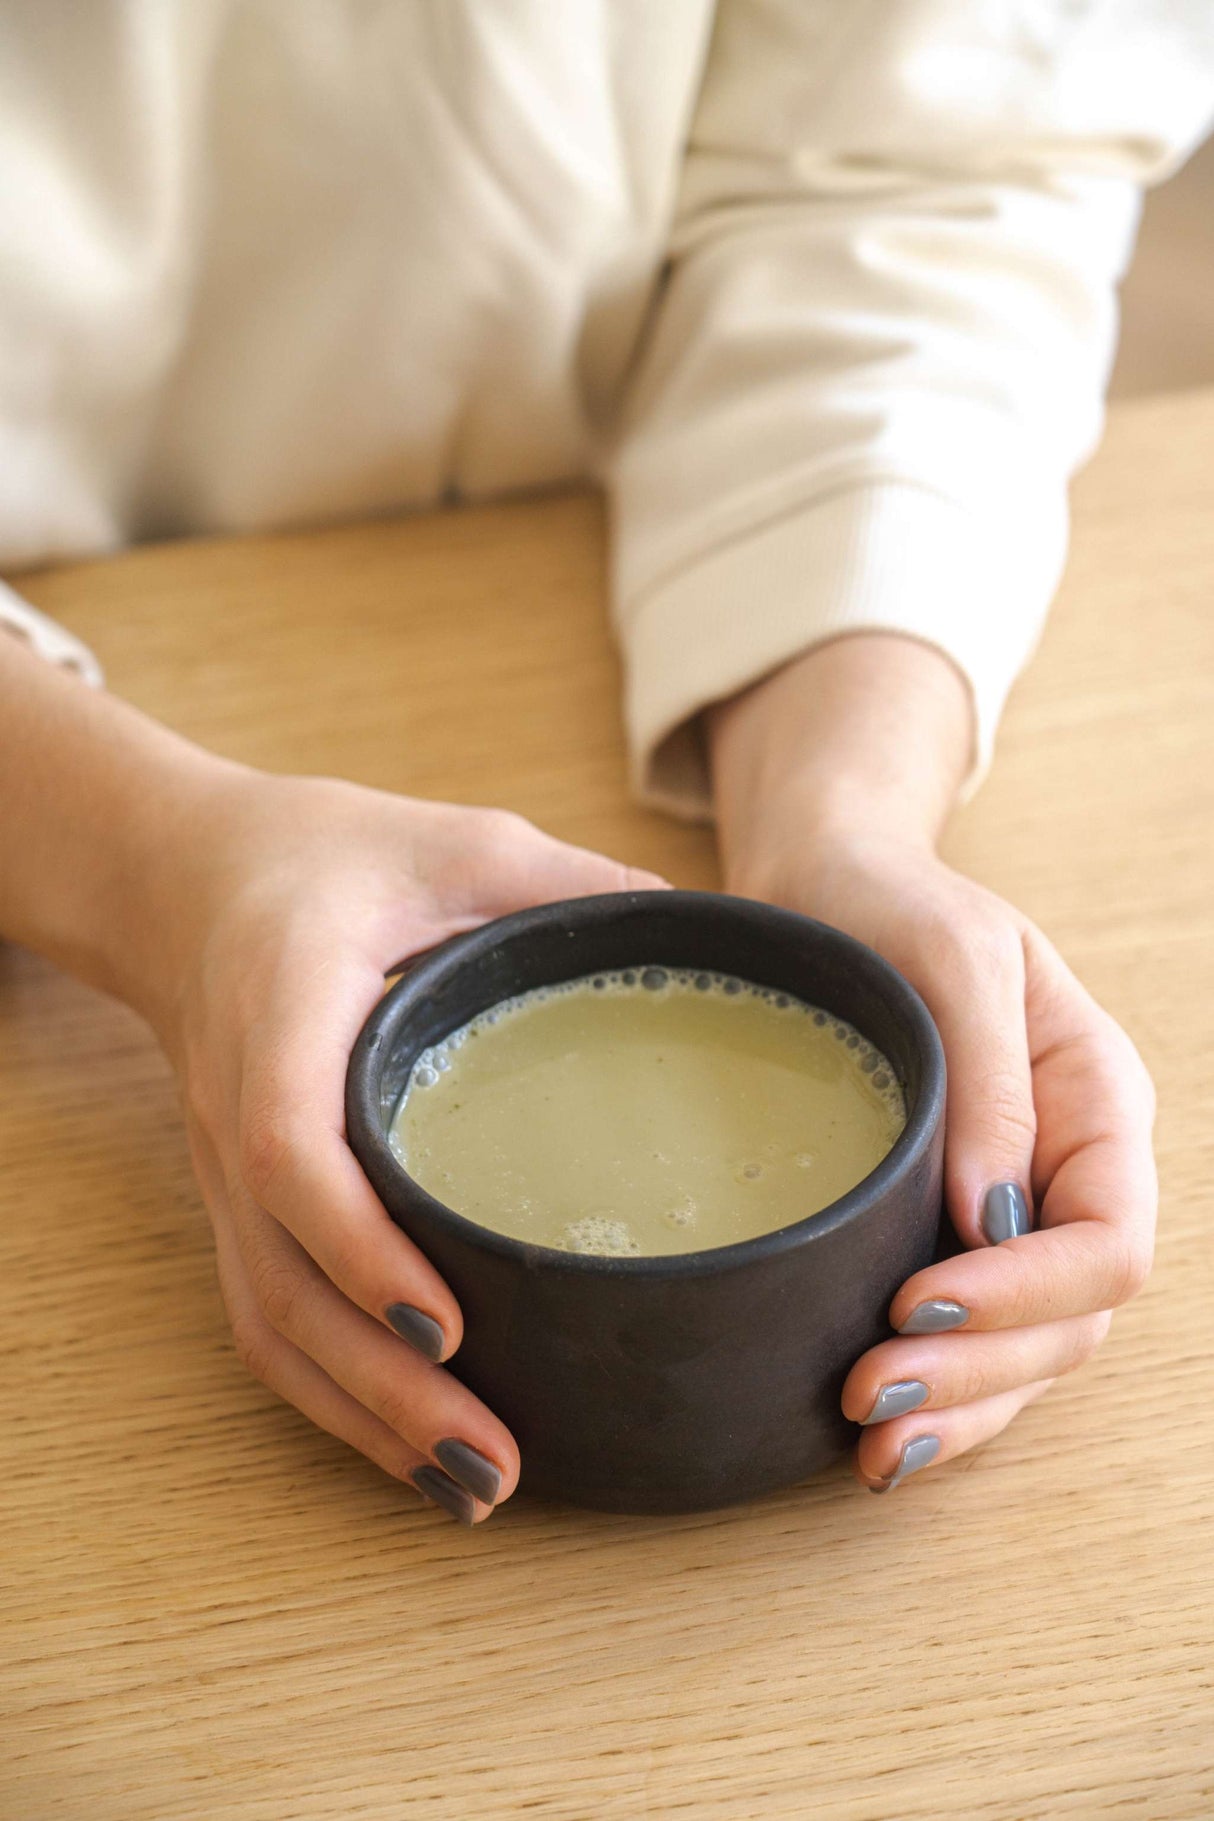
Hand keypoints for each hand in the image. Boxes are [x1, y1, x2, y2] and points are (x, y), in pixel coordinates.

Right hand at [140, 771, 664, 1522]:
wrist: (187, 883)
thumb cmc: (321, 857)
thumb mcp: (451, 840)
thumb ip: (561, 882)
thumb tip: (697, 928)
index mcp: (282, 1010)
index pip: (289, 1145)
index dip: (359, 1242)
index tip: (451, 1318)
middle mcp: (238, 1107)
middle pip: (283, 1279)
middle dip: (382, 1384)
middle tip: (497, 1458)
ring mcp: (225, 1171)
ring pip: (271, 1321)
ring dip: (362, 1417)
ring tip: (475, 1486)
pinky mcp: (238, 1202)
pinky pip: (268, 1316)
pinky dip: (333, 1397)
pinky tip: (413, 1447)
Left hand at [709, 633, 1156, 1493]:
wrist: (822, 894)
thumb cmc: (893, 903)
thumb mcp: (951, 954)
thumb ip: (988, 1077)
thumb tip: (991, 1218)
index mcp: (1095, 1103)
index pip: (1108, 1239)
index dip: (1026, 1292)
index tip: (916, 1300)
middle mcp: (1065, 1173)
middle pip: (1070, 1319)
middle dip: (979, 1369)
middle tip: (870, 1392)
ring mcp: (1008, 1216)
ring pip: (1025, 1354)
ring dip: (958, 1409)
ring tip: (871, 1445)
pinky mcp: (939, 1238)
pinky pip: (969, 1344)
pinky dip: (935, 1397)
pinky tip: (877, 1439)